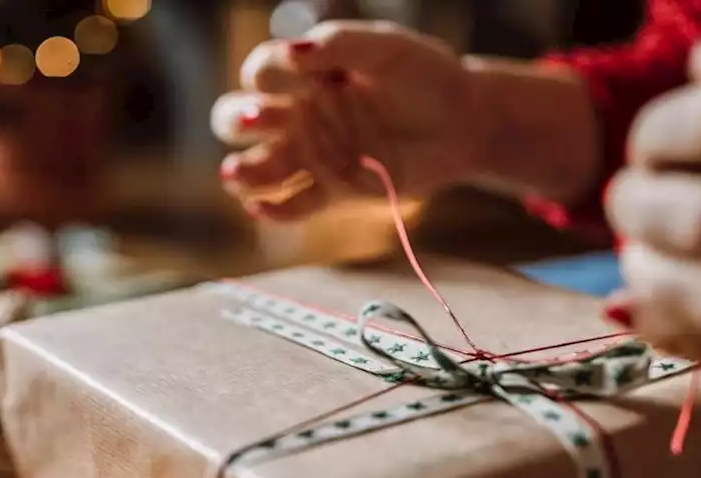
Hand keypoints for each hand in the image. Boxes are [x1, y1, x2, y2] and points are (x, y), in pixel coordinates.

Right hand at [210, 21, 485, 220]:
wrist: (464, 123)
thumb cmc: (426, 76)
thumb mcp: (387, 48)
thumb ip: (340, 44)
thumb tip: (294, 50)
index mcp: (306, 74)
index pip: (262, 72)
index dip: (269, 72)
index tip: (305, 72)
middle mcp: (299, 114)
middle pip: (239, 119)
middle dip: (238, 120)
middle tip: (260, 120)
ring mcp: (312, 154)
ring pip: (258, 167)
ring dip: (242, 172)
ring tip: (236, 175)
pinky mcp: (332, 190)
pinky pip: (294, 205)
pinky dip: (274, 210)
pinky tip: (262, 209)